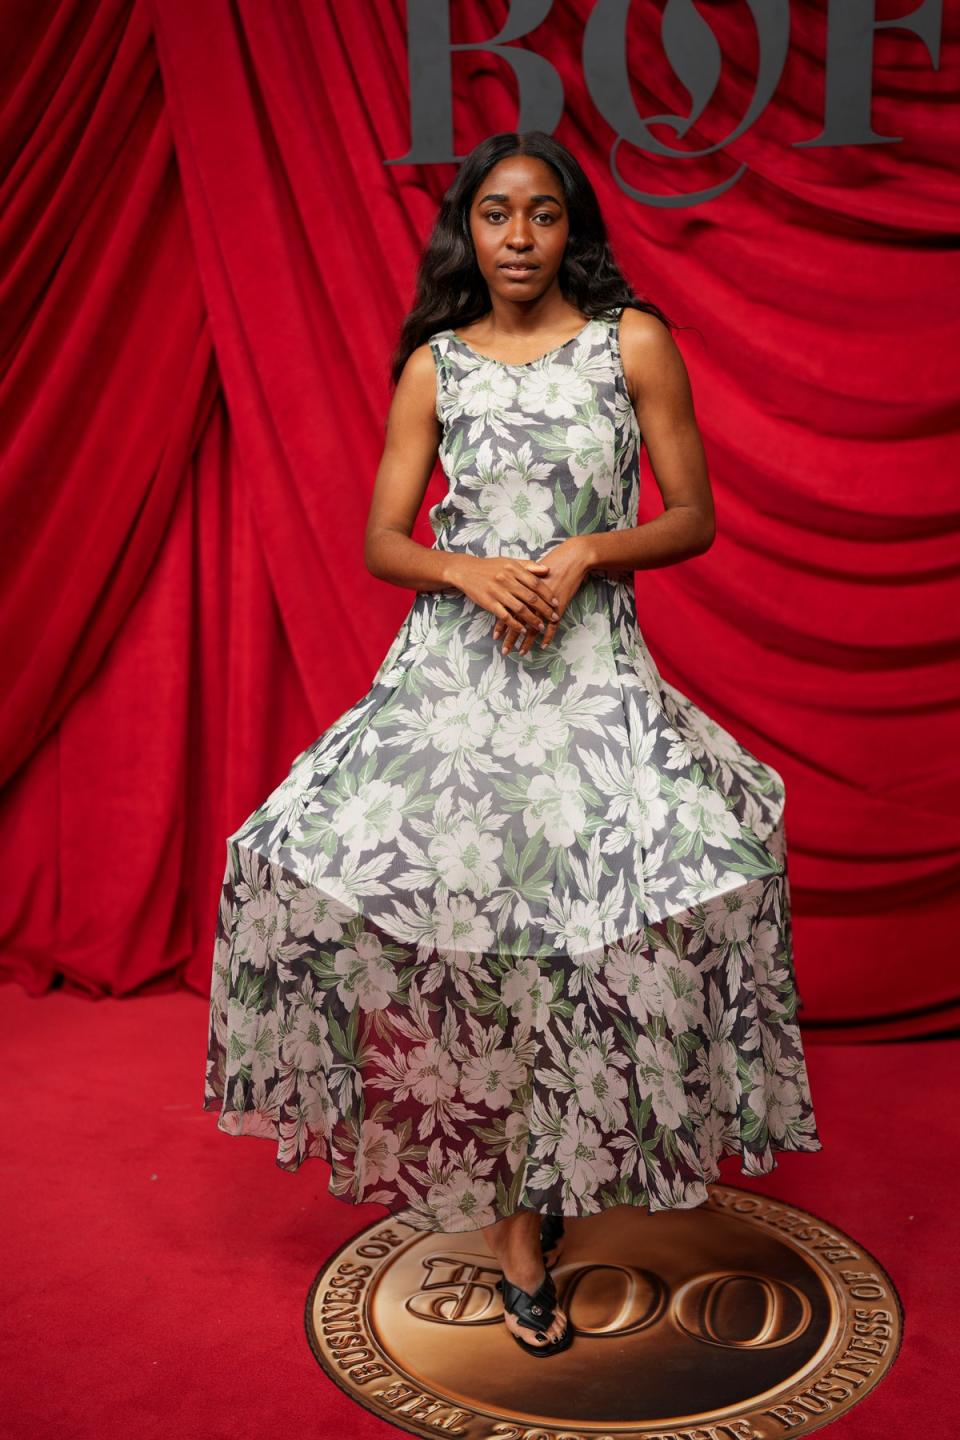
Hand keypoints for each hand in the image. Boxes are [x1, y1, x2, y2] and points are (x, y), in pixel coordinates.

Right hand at [448, 554, 561, 647]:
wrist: (465, 570)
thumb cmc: (489, 566)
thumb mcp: (509, 562)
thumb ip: (528, 566)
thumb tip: (547, 569)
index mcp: (513, 569)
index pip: (535, 583)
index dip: (547, 594)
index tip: (556, 603)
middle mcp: (506, 580)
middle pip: (530, 597)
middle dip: (544, 609)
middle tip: (554, 617)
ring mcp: (497, 592)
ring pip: (520, 609)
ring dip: (532, 620)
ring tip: (541, 627)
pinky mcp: (489, 603)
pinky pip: (505, 616)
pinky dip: (515, 624)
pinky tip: (523, 630)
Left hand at [492, 537, 592, 654]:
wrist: (570, 559)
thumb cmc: (550, 564)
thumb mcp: (531, 572)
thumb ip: (519, 584)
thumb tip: (508, 592)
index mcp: (522, 591)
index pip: (508, 611)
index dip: (502, 624)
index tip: (495, 637)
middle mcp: (532, 600)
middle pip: (518, 623)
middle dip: (511, 638)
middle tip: (504, 651)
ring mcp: (545, 605)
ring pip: (533, 626)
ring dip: (526, 642)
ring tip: (520, 653)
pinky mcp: (558, 608)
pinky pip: (552, 626)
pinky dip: (548, 636)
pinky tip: (543, 646)